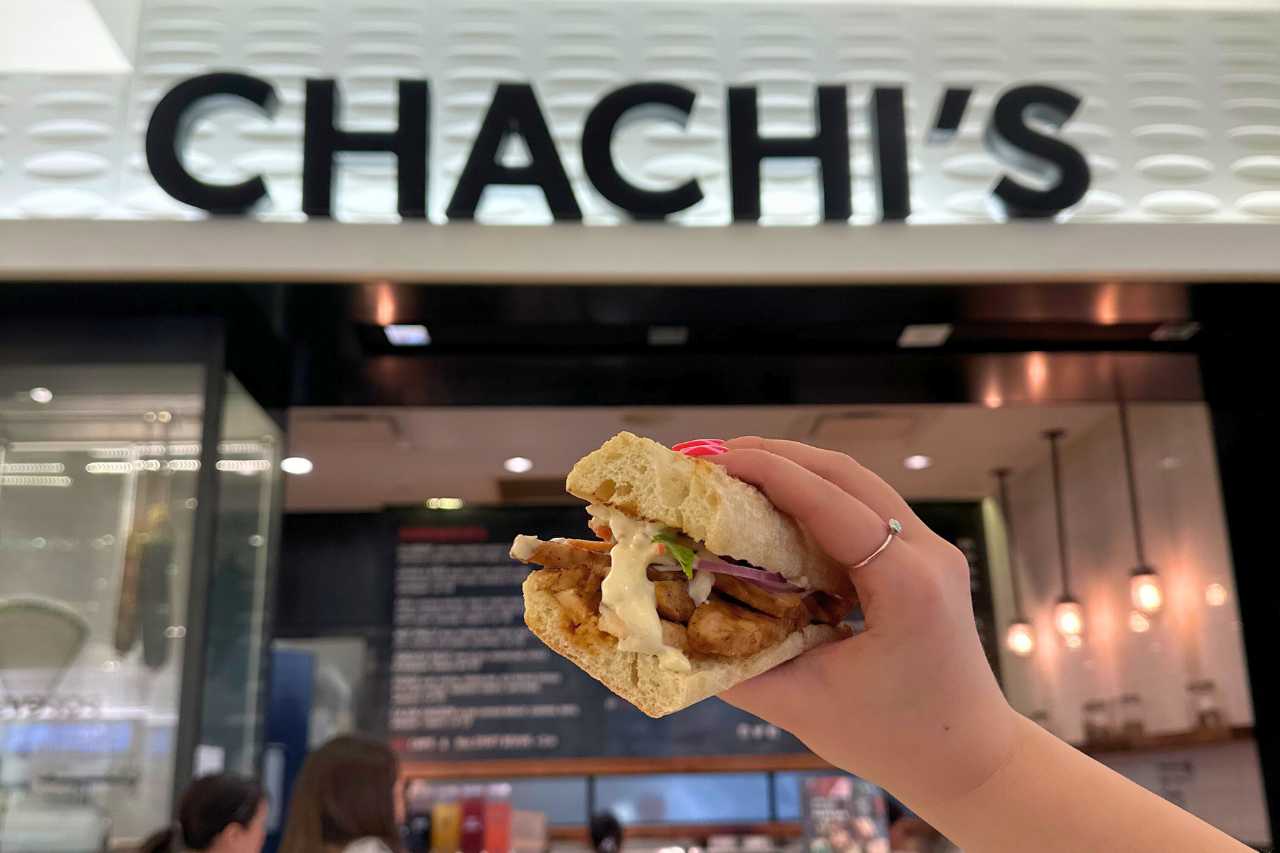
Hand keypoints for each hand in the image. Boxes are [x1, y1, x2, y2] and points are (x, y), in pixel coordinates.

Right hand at [706, 437, 1020, 806]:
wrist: (970, 760)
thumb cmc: (893, 741)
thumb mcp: (803, 705)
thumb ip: (734, 666)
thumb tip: (672, 628)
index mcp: (904, 585)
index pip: (829, 502)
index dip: (767, 472)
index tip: (711, 462)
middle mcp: (927, 553)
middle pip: (845, 473)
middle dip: (774, 455)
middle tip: (709, 458)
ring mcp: (933, 551)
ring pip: (858, 483)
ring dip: (795, 469)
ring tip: (734, 472)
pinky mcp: (925, 560)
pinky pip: (866, 508)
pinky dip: (816, 496)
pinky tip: (775, 508)